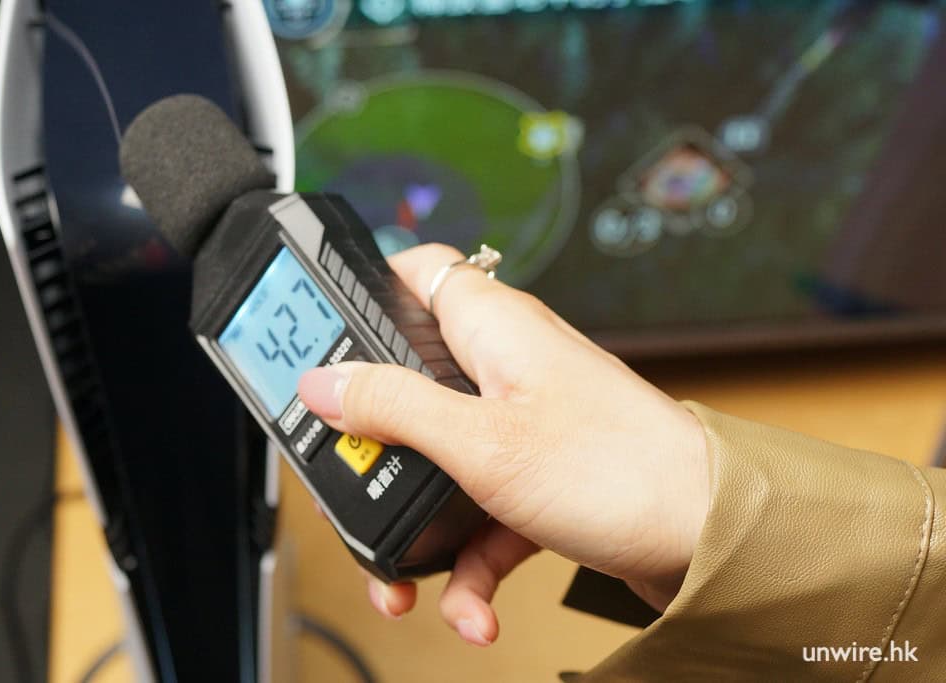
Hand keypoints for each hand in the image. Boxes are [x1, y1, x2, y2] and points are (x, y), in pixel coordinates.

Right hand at [298, 243, 708, 646]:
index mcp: (495, 328)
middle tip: (352, 477)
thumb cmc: (622, 471)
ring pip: (441, 461)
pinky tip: (471, 606)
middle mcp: (508, 366)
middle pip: (412, 383)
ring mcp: (525, 423)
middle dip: (378, 445)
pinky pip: (481, 514)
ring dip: (420, 524)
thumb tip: (324, 384)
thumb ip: (395, 408)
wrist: (708, 542)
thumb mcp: (482, 441)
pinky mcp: (541, 477)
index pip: (418, 272)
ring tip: (405, 575)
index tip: (321, 340)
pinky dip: (470, 564)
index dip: (365, 292)